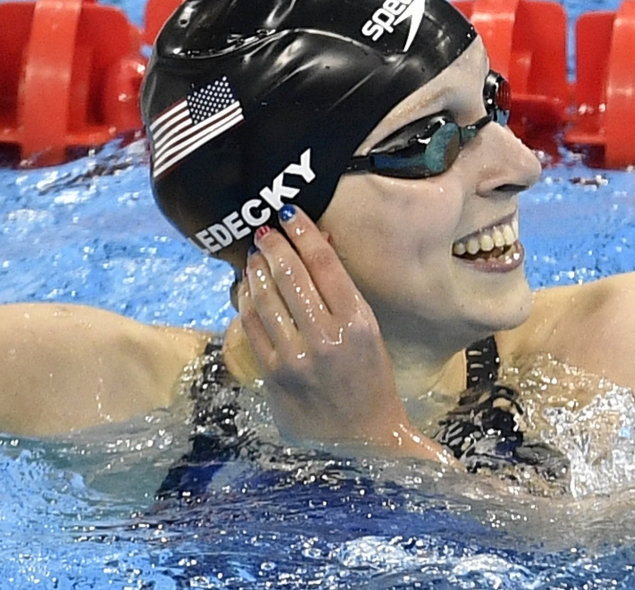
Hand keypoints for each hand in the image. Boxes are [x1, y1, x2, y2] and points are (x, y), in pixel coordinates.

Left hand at [238, 205, 449, 462]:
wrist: (363, 438)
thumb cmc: (371, 380)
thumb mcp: (369, 332)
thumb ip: (342, 292)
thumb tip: (319, 242)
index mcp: (359, 323)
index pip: (325, 264)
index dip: (303, 232)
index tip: (290, 213)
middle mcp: (327, 337)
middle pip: (291, 275)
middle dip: (274, 245)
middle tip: (264, 229)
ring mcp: (297, 357)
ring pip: (266, 298)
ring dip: (256, 270)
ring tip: (254, 255)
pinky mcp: (274, 375)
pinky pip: (252, 327)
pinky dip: (246, 302)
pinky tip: (246, 289)